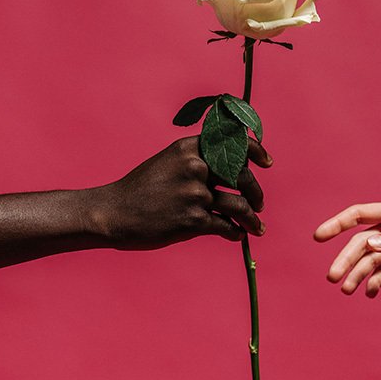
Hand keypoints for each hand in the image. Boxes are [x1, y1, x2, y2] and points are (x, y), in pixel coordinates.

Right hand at [88, 137, 272, 249]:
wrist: (113, 212)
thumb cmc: (141, 189)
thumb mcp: (167, 161)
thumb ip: (196, 160)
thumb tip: (228, 169)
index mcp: (189, 149)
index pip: (233, 144)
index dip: (255, 152)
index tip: (267, 162)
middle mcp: (195, 168)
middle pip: (242, 177)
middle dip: (256, 193)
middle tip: (259, 204)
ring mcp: (195, 194)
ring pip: (239, 205)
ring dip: (252, 219)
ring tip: (256, 227)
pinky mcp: (193, 221)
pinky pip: (227, 226)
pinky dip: (236, 232)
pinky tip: (236, 234)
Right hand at [313, 199, 380, 296]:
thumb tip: (369, 244)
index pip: (359, 215)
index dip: (336, 224)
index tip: (318, 237)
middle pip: (362, 243)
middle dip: (346, 260)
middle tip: (333, 279)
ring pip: (372, 260)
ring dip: (359, 274)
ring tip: (348, 291)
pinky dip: (377, 282)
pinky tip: (371, 293)